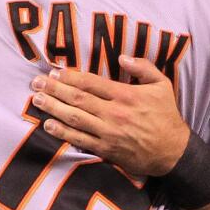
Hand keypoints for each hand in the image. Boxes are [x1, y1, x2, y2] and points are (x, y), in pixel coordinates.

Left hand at [29, 56, 187, 176]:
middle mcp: (114, 113)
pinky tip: (49, 125)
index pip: (91, 83)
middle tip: (36, 83)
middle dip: (54, 90)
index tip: (54, 72)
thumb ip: (143, 67)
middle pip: (77, 99)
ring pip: (75, 118)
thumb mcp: (161, 85)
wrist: (173, 152)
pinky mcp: (106, 150)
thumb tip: (122, 57)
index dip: (69, 77)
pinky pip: (80, 140)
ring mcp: (108, 133)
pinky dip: (63, 133)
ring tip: (36, 100)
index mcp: (125, 95)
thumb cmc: (166, 116)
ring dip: (53, 108)